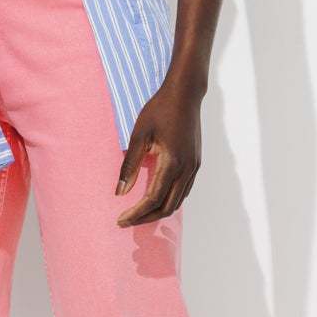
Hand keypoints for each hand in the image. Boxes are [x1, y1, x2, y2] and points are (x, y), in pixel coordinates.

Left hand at [114, 80, 201, 225]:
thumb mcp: (139, 135)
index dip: (136, 213)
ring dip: (158, 211)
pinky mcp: (196, 163)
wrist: (185, 94)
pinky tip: (155, 199)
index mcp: (172, 162)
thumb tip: (120, 193)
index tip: (120, 220)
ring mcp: (194, 167)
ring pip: (178, 202)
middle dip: (146, 218)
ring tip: (138, 214)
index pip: (152, 199)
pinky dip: (169, 200)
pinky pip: (184, 191)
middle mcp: (187, 169)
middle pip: (167, 207)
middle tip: (127, 221)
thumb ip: (129, 166)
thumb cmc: (159, 110)